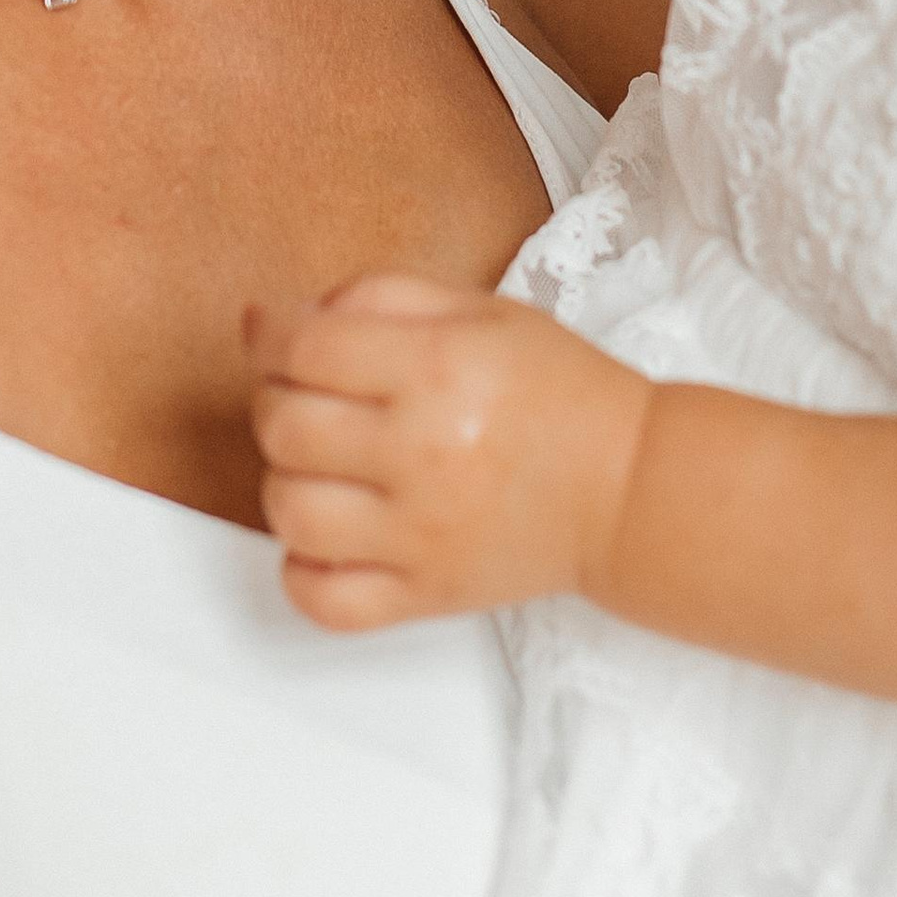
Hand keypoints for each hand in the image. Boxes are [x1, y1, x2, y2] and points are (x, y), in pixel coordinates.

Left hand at [246, 272, 651, 631]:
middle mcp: (424, 452)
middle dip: (275, 399)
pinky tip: (328, 536)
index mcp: (439, 369)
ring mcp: (421, 535)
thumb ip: (383, 296)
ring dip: (286, 481)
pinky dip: (303, 571)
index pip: (306, 347)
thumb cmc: (556, 390)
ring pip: (290, 514)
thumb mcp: (481, 311)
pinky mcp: (426, 595)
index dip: (269, 331)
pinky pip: (322, 600)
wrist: (628, 488)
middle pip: (285, 427)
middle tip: (304, 393)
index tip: (269, 330)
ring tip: (323, 466)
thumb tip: (287, 316)